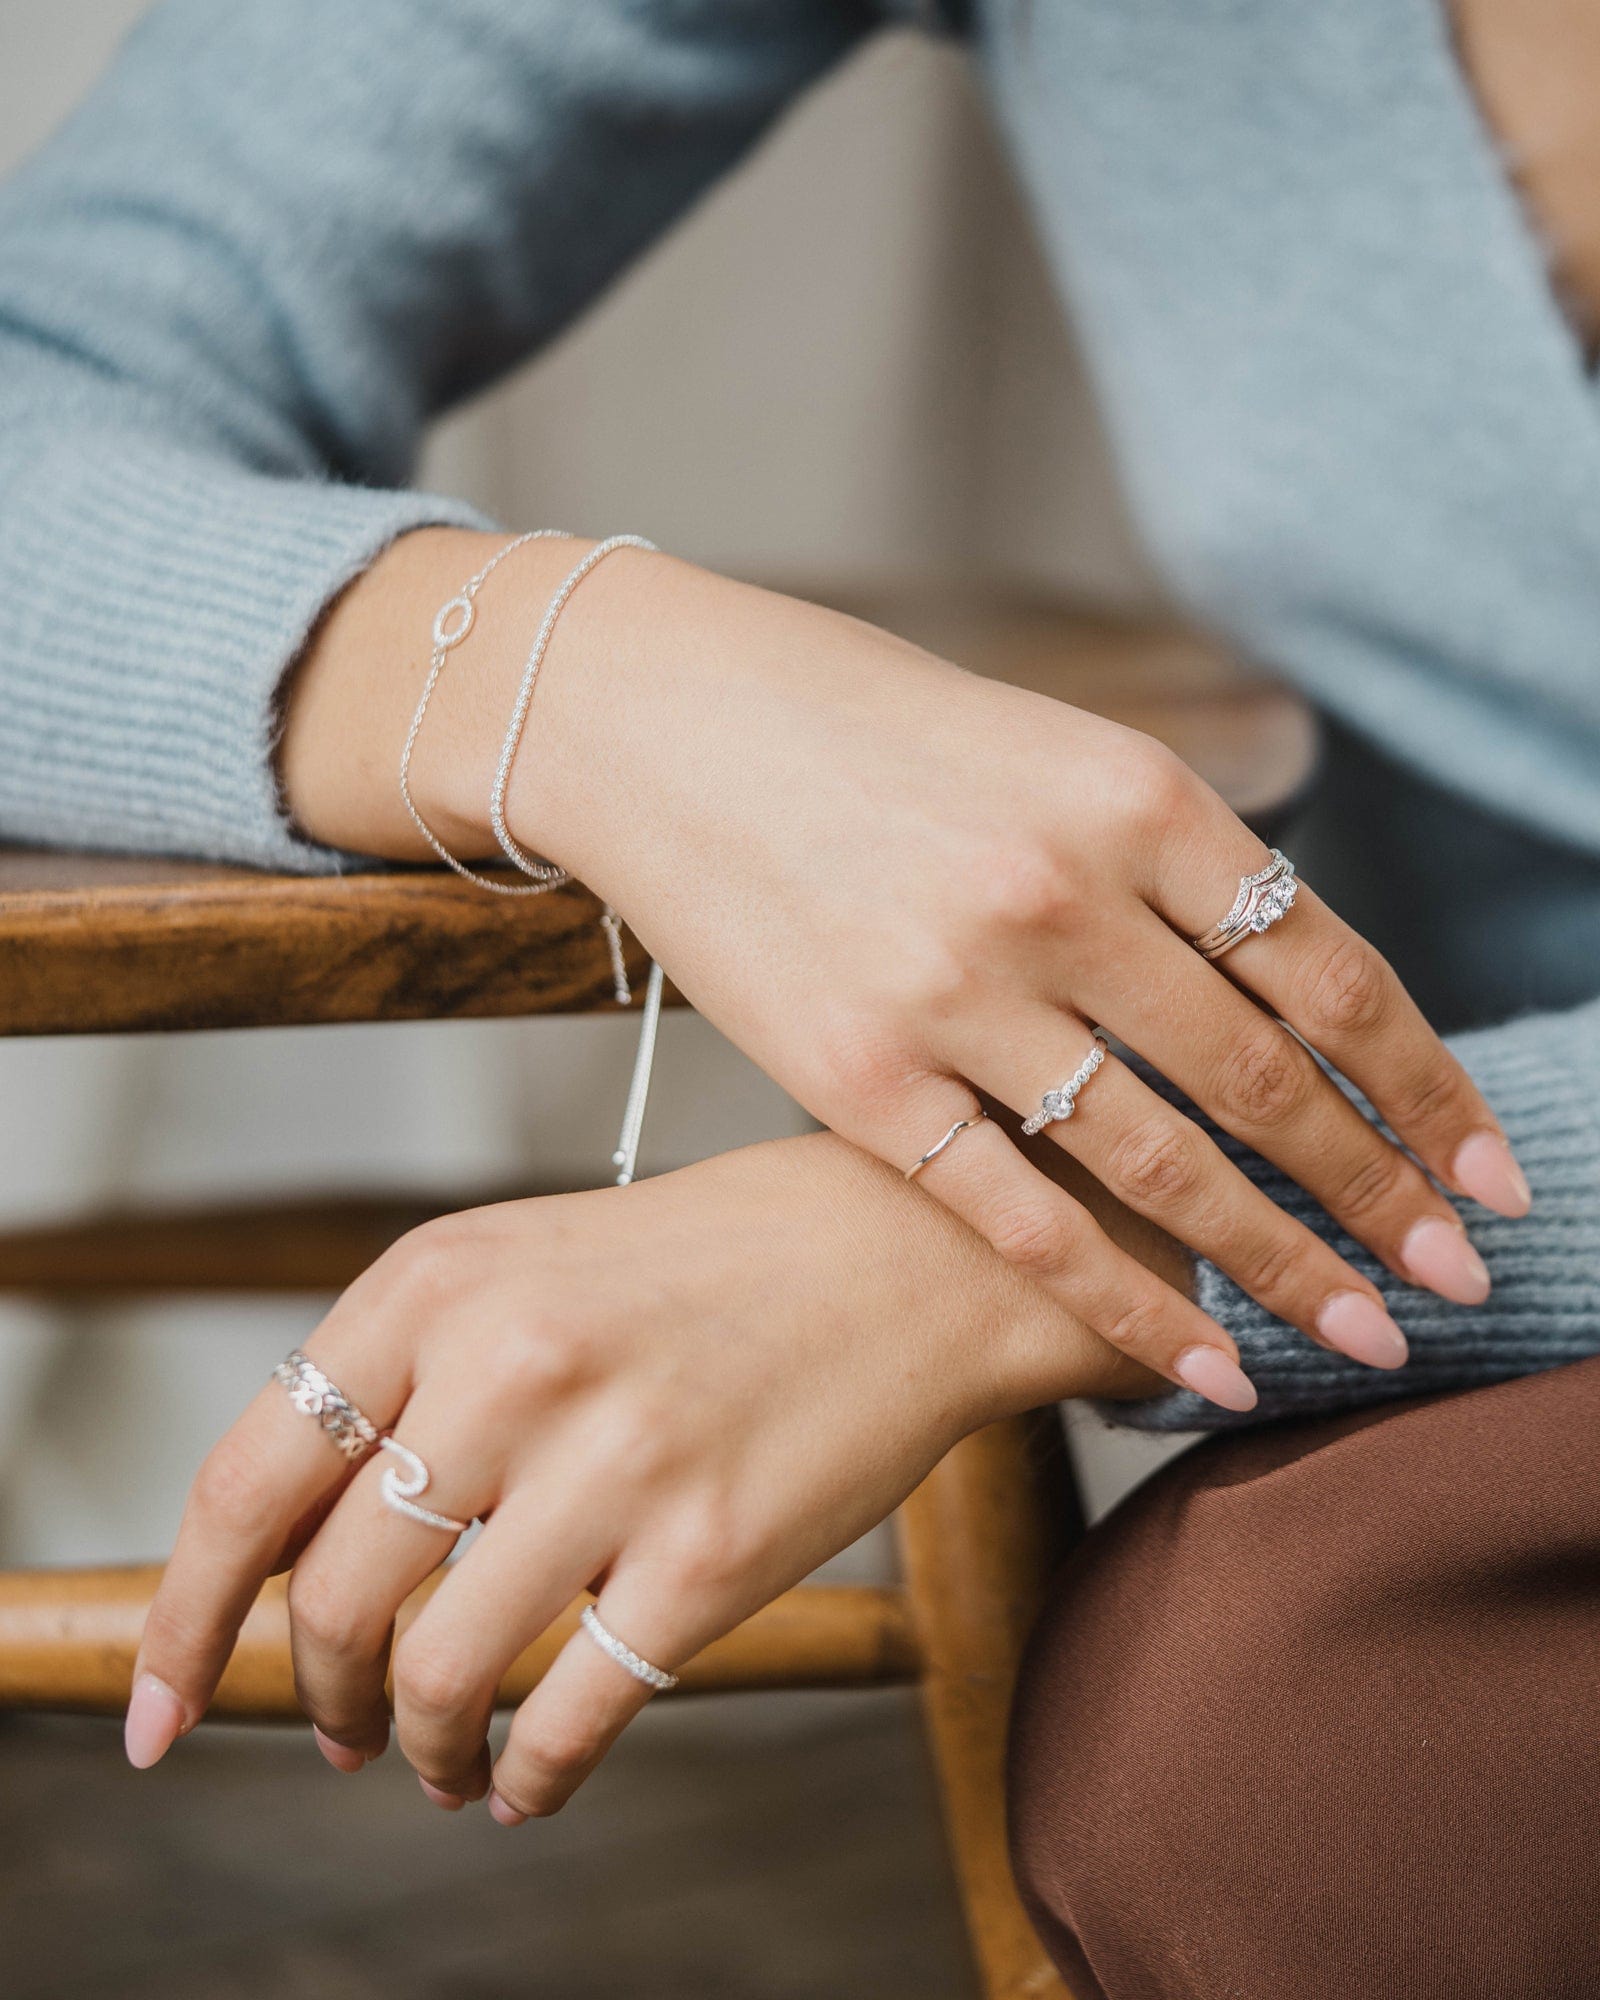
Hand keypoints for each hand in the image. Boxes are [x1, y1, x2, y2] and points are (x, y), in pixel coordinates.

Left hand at [125, 1134, 1149, 1812]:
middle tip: (335, 1730)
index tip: (162, 1705)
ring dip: (417, 1750)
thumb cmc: (700, 1266)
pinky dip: (526, 1778)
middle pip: (336, 1602)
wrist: (901, 1249)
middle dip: (316, 1697)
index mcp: (437, 1283)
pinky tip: (524, 1779)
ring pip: (442, 1676)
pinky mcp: (713, 1555)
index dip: (183, 1617)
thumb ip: (396, 1386)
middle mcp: (512, 1364)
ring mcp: (617, 1463)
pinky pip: (573, 1719)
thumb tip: (283, 1558)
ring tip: (433, 1761)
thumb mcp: (518, 1270)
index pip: (248, 1482)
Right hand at [285, 534, 1526, 1412]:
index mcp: (1131, 796)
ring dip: (1285, 1264)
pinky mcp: (857, 1082)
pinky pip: (1022, 1217)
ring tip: (1365, 1334)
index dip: (1426, 1087)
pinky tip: (1201, 1361)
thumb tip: (1288, 994)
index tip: (1490, 1172)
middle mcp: (1058, 893)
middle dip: (1383, 1195)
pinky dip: (1126, 1302)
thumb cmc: (863, 728)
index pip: (1328, 971)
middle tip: (1462, 1279)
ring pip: (1163, 1164)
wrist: (662, 721)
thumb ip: (1168, 862)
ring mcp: (953, 993)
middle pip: (1267, 1080)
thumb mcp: (1049, 749)